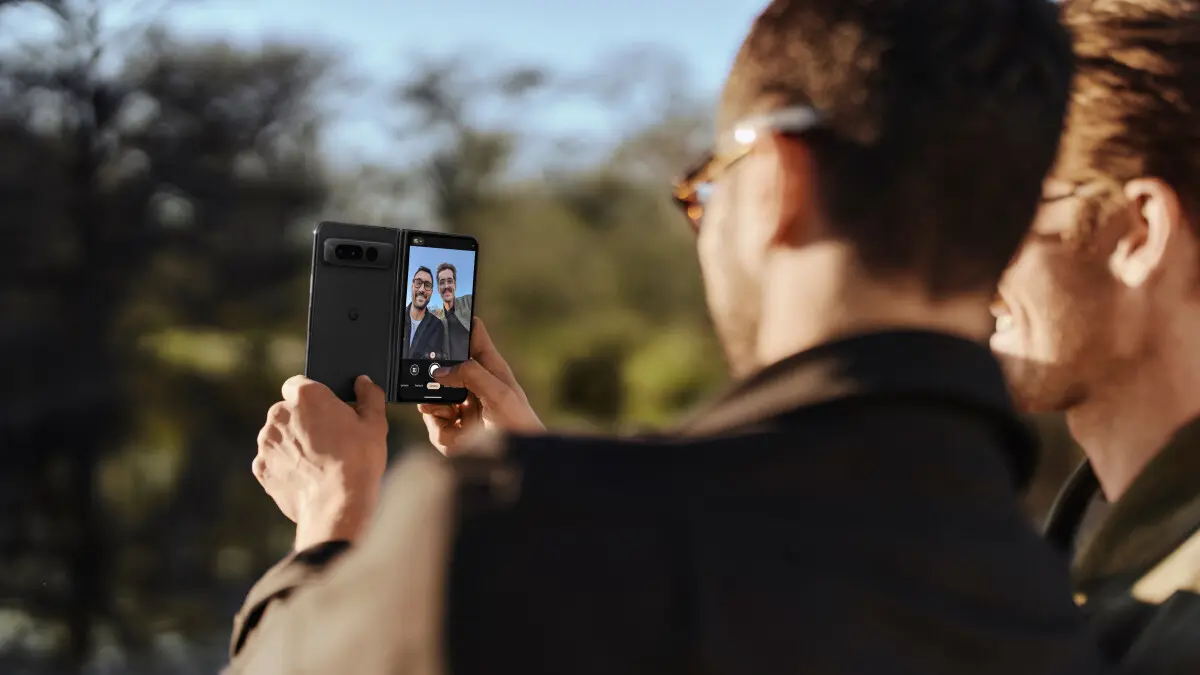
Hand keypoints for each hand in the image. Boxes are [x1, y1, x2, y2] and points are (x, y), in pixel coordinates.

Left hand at [253, 374, 387, 549]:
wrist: (337, 505)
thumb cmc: (358, 462)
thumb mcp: (375, 424)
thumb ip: (369, 395)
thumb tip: (364, 382)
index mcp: (306, 396)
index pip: (299, 383)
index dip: (313, 397)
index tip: (326, 411)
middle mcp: (279, 414)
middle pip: (288, 410)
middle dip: (303, 421)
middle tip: (328, 440)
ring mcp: (267, 442)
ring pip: (279, 436)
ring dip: (293, 443)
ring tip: (319, 462)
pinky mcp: (261, 467)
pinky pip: (272, 460)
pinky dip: (284, 465)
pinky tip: (307, 476)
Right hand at [419, 317, 542, 454]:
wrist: (519, 462)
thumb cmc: (518, 425)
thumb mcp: (499, 394)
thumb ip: (471, 374)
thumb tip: (440, 370)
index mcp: (489, 367)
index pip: (472, 335)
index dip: (460, 321)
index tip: (444, 310)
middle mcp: (472, 383)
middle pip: (442, 364)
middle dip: (434, 371)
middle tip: (432, 377)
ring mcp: (460, 404)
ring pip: (431, 393)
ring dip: (434, 401)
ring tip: (450, 410)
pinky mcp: (450, 427)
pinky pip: (431, 419)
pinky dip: (438, 424)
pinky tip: (453, 428)